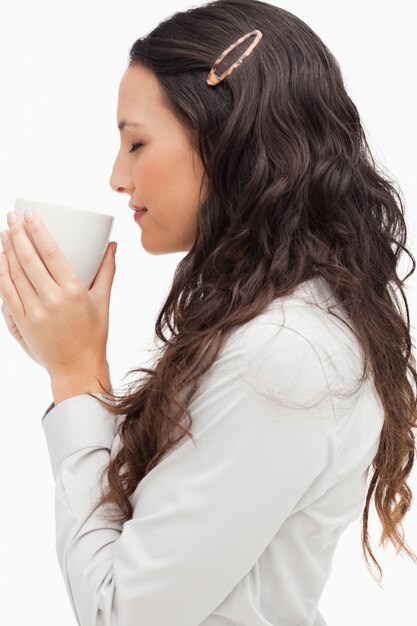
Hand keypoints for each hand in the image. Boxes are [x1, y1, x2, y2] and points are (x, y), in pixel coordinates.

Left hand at [0, 210, 116, 378]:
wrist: (76, 368)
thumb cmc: (93, 335)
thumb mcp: (103, 301)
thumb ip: (107, 270)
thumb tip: (112, 245)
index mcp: (73, 291)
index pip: (50, 253)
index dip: (37, 231)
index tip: (29, 215)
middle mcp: (51, 300)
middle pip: (28, 259)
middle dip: (17, 234)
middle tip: (11, 217)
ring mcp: (33, 312)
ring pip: (13, 274)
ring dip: (6, 251)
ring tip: (4, 234)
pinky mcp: (21, 323)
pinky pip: (7, 293)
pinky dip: (1, 274)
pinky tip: (0, 261)